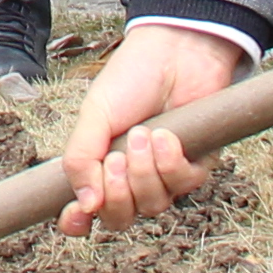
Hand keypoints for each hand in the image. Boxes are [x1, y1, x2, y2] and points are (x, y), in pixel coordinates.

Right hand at [58, 22, 245, 237]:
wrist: (175, 51)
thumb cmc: (132, 78)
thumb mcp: (94, 115)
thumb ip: (81, 159)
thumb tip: (85, 205)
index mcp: (99, 165)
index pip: (86, 210)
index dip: (78, 221)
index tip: (77, 214)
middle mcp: (131, 177)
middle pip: (120, 218)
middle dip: (117, 194)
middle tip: (114, 159)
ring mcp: (164, 175)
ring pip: (153, 205)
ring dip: (144, 172)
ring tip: (143, 133)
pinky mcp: (195, 166)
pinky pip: (183, 186)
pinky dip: (170, 162)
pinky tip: (166, 135)